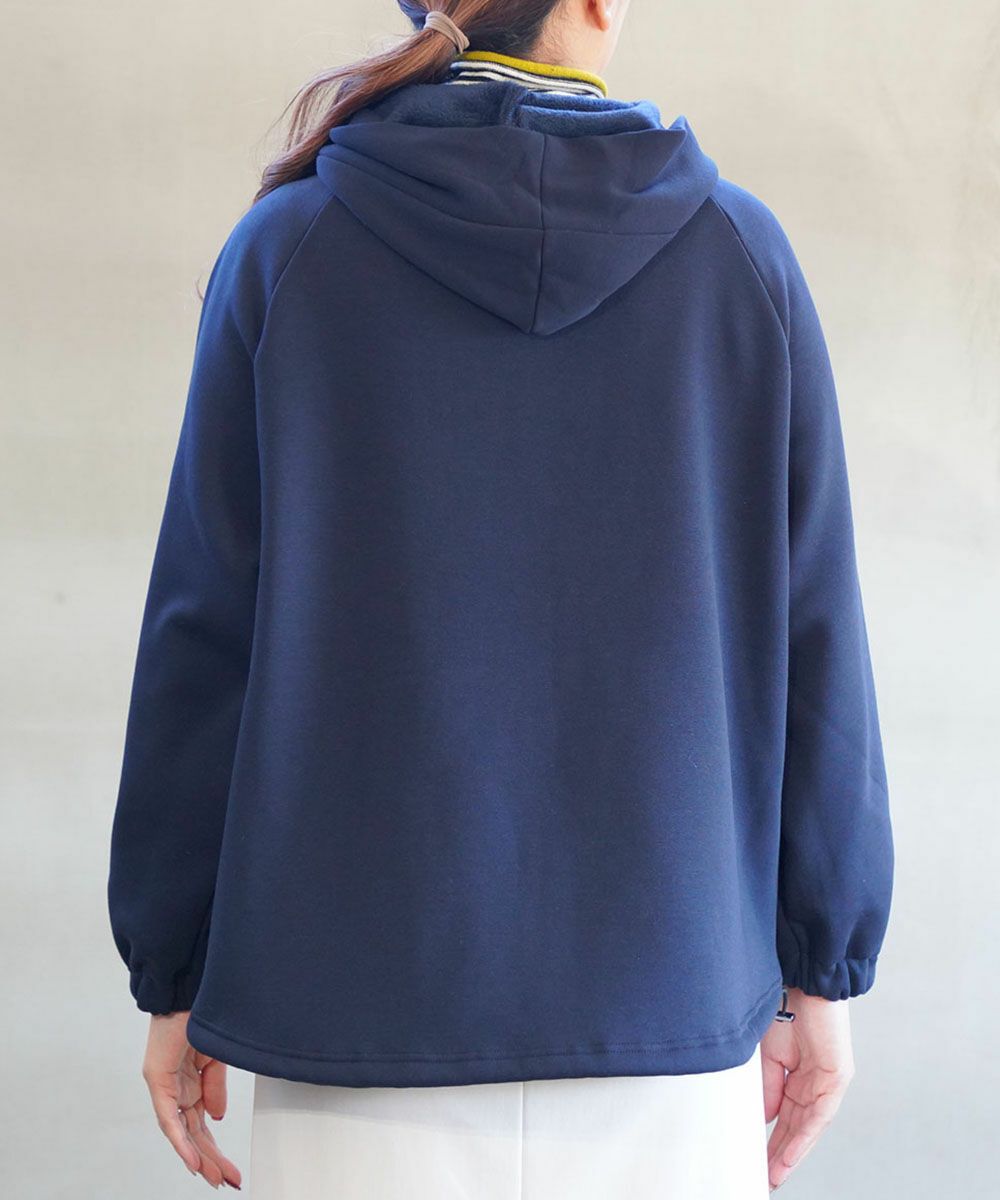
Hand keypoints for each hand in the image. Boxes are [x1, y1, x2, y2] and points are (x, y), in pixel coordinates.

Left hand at [142, 1011, 242, 1188]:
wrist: (187, 988)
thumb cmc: (200, 1015)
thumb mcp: (216, 1058)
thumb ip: (215, 1089)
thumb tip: (216, 1119)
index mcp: (191, 1082)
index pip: (203, 1123)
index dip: (216, 1147)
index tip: (231, 1168)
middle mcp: (176, 1088)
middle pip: (194, 1133)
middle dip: (212, 1159)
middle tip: (229, 1179)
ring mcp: (165, 1086)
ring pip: (181, 1131)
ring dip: (199, 1156)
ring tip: (215, 1177)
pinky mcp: (157, 1080)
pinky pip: (169, 1118)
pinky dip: (181, 1140)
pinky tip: (193, 1159)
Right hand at [760, 987, 854, 1191]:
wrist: (802, 978)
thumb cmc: (781, 1003)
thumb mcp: (764, 1052)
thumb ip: (766, 1086)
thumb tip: (764, 1118)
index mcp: (793, 1073)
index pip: (781, 1115)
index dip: (769, 1138)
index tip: (754, 1160)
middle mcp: (813, 1080)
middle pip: (795, 1126)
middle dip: (778, 1154)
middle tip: (764, 1178)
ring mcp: (827, 1080)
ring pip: (807, 1126)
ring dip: (790, 1153)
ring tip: (773, 1175)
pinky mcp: (837, 1077)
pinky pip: (819, 1114)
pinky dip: (803, 1136)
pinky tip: (789, 1154)